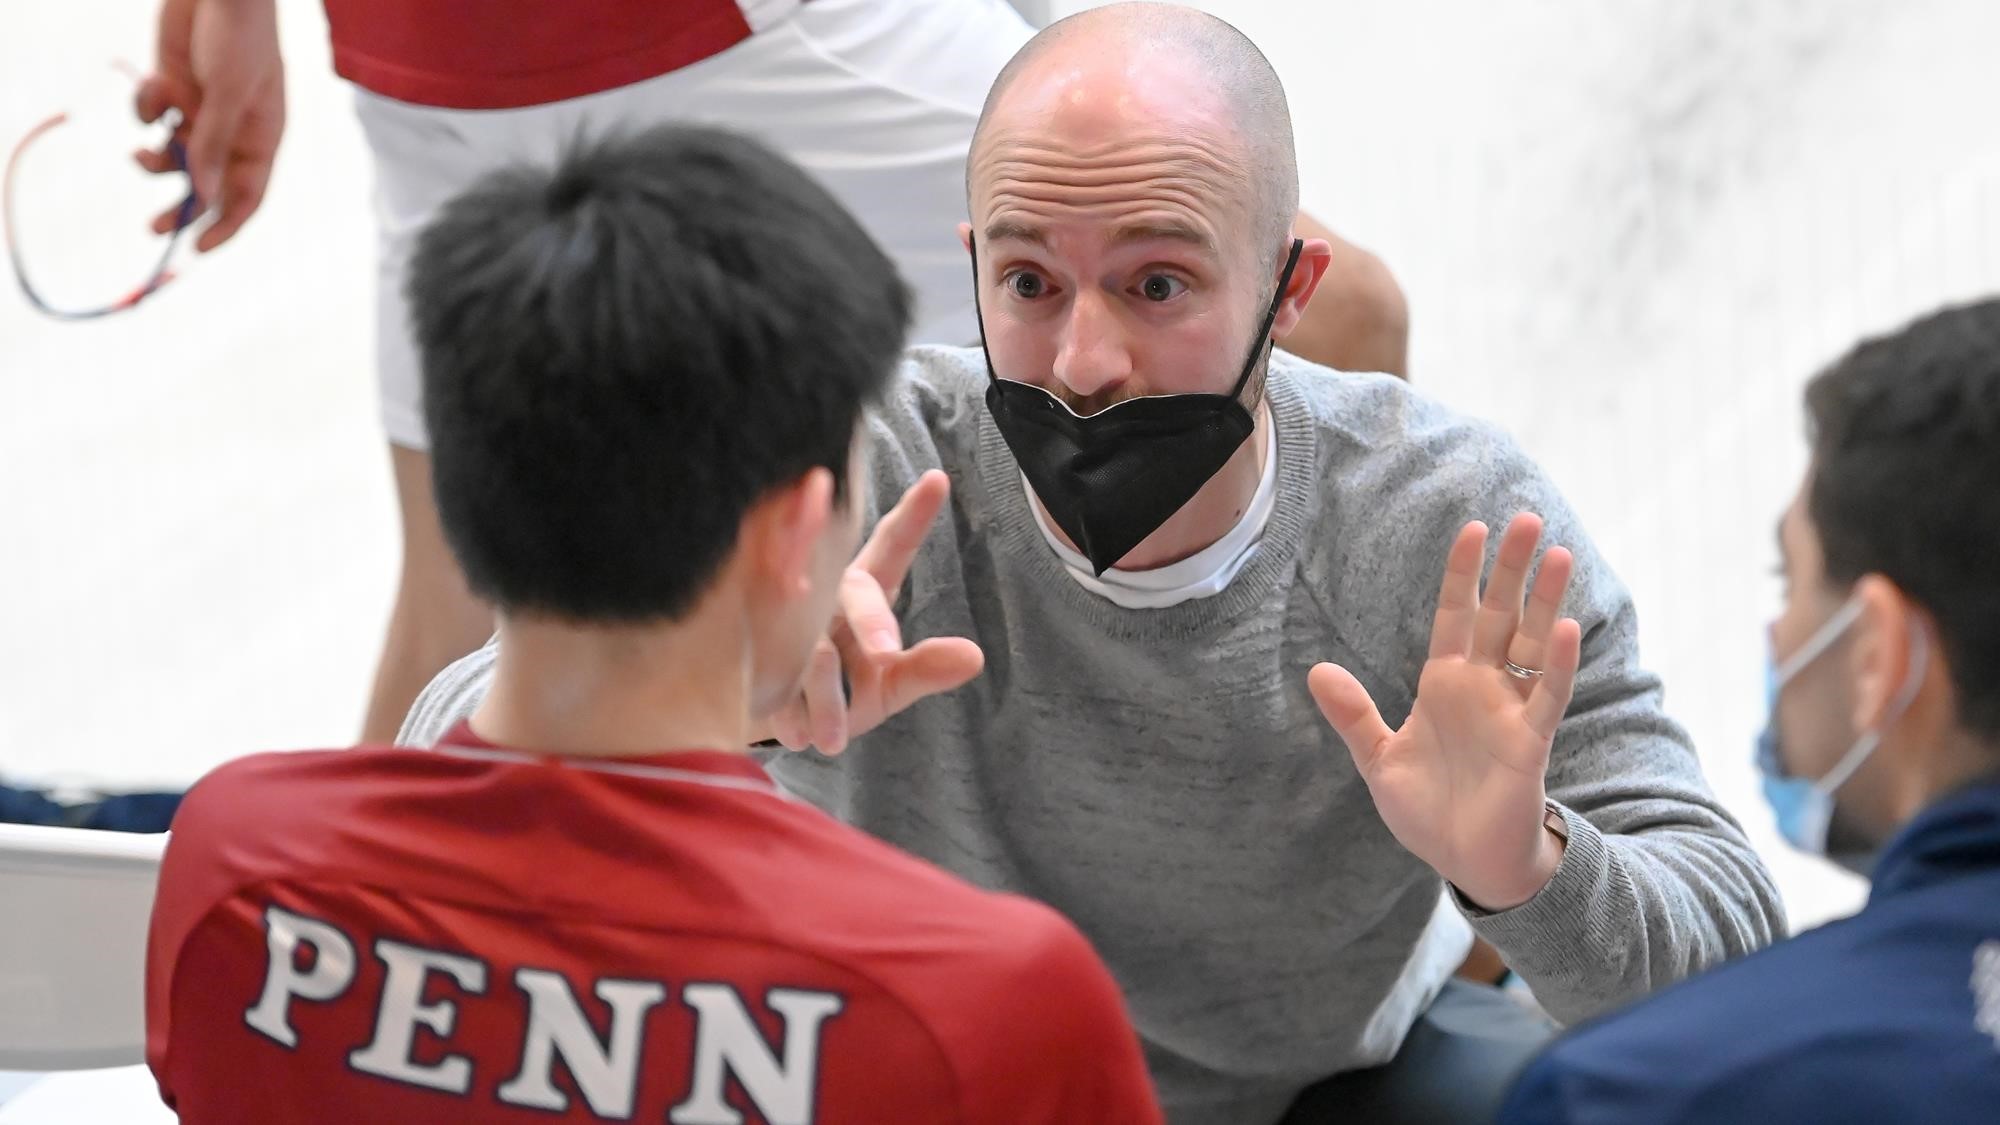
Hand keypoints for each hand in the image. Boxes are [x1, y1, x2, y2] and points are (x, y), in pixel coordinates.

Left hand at [133, 0, 284, 250]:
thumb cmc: (240, 38)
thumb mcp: (226, 94)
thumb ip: (211, 143)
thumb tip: (202, 195)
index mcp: (260, 139)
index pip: (247, 195)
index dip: (226, 225)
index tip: (198, 247)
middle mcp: (231, 132)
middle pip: (207, 185)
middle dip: (180, 207)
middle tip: (153, 228)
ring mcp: (200, 111)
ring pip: (172, 154)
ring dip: (154, 159)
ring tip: (140, 153)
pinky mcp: (172, 89)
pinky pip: (152, 115)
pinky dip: (146, 107)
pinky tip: (154, 85)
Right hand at [767, 470, 984, 753]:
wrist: (776, 720)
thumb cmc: (845, 689)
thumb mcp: (889, 685)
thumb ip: (926, 668)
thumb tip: (975, 656)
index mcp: (862, 589)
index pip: (892, 548)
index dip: (914, 516)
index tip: (937, 479)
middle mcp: (823, 590)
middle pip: (855, 592)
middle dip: (872, 621)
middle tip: (886, 655)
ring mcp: (784, 615)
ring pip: (813, 644)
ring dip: (825, 695)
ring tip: (833, 739)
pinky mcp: (749, 645)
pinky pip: (769, 668)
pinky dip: (787, 707)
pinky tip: (797, 733)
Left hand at [1309, 514, 1580, 910]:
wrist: (1464, 862)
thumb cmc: (1429, 810)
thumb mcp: (1379, 759)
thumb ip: (1353, 715)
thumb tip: (1316, 670)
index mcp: (1444, 685)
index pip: (1455, 616)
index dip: (1463, 574)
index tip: (1472, 527)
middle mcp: (1482, 689)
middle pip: (1499, 616)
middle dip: (1510, 570)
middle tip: (1525, 517)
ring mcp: (1510, 712)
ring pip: (1530, 644)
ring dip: (1544, 601)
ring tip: (1556, 553)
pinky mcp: (1530, 744)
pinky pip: (1546, 697)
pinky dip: (1556, 665)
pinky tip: (1565, 628)